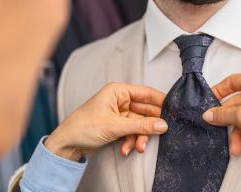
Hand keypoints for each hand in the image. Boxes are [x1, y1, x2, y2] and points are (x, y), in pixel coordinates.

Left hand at [45, 83, 167, 161]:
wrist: (67, 143)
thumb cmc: (83, 126)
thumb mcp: (115, 126)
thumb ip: (141, 125)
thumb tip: (162, 125)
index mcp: (118, 91)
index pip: (146, 93)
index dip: (161, 102)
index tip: (173, 112)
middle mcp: (120, 100)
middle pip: (145, 110)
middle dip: (149, 126)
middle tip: (159, 134)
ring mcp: (119, 113)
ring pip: (139, 123)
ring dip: (139, 136)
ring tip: (137, 147)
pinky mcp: (117, 125)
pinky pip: (132, 131)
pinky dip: (131, 140)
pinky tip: (126, 149)